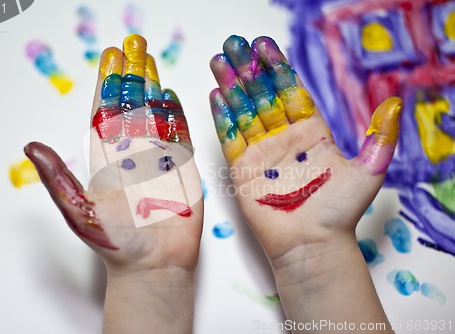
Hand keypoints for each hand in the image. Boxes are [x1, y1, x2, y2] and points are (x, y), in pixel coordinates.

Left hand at [26, 34, 202, 333]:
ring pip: (155, 115)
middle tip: (134, 46)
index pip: (107, 113)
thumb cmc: (116, 245)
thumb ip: (59, 179)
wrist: (152, 266)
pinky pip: (179, 135)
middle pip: (133, 106)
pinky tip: (171, 95)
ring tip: (151, 61)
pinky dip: (176, 114)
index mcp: (107, 160)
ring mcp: (157, 160)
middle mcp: (132, 155)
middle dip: (133, 76)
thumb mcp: (80, 212)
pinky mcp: (181, 170)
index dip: (109, 84)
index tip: (111, 57)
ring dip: (153, 88)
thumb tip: (30, 145)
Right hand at [209, 35, 400, 264]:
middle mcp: (284, 138)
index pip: (291, 91)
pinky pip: (231, 138)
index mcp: (311, 132)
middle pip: (263, 96)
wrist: (312, 244)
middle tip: (234, 45)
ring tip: (220, 61)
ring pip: (244, 112)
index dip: (277, 68)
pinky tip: (217, 96)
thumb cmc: (339, 212)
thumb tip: (394, 103)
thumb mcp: (368, 171)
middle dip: (248, 70)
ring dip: (232, 86)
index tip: (265, 45)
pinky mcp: (243, 170)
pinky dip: (223, 118)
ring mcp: (262, 153)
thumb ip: (379, 137)